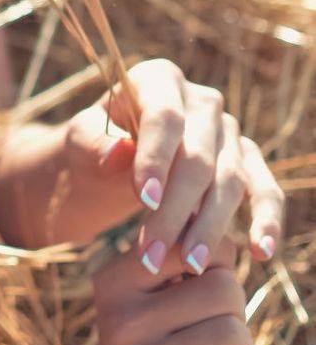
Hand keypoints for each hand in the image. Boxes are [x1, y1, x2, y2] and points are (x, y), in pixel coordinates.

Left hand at [66, 58, 285, 276]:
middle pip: (198, 156)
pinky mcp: (244, 160)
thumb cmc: (91, 146)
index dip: (156, 158)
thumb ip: (93, 143)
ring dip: (209, 226)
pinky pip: (263, 188)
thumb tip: (119, 152)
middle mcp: (201, 101)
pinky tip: (260, 252)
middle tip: (153, 255)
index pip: (164, 117)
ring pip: (229, 179)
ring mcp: (227, 131)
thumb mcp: (78, 141)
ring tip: (189, 265)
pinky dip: (266, 219)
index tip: (143, 200)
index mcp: (158, 79)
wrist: (108, 163)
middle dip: (175, 209)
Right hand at [80, 228, 261, 344]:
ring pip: (231, 333)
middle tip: (221, 327)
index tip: (207, 288)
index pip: (194, 247)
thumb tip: (233, 242)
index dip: (218, 267)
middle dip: (237, 309)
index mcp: (116, 280)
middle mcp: (121, 316)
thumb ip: (187, 262)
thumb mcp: (150, 297)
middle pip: (223, 289)